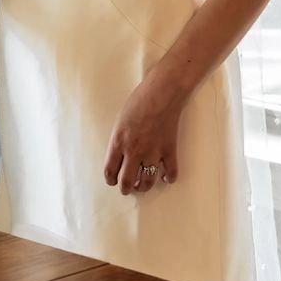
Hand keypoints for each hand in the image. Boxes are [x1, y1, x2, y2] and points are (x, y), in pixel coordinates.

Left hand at [103, 77, 185, 195]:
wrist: (162, 92)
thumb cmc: (138, 101)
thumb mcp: (120, 121)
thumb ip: (119, 140)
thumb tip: (120, 154)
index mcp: (118, 143)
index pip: (110, 171)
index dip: (110, 180)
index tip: (113, 181)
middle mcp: (134, 152)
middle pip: (127, 181)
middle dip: (126, 188)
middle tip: (127, 188)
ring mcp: (153, 153)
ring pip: (147, 182)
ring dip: (144, 187)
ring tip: (142, 186)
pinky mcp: (169, 150)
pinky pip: (171, 172)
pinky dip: (168, 178)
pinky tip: (166, 177)